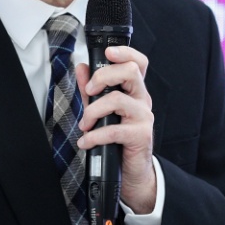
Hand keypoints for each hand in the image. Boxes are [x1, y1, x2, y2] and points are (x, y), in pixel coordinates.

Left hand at [75, 45, 156, 213]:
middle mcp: (142, 100)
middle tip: (89, 91)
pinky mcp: (141, 135)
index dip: (125, 52)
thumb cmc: (118, 139)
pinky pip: (114, 129)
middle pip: (130, 71)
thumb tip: (81, 67)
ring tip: (84, 125)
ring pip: (117, 99)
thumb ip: (91, 90)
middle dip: (103, 76)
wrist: (132, 171)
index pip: (138, 63)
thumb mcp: (101, 112)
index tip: (108, 53)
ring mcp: (143, 117)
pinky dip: (94, 136)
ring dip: (93, 111)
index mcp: (134, 91)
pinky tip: (86, 142)